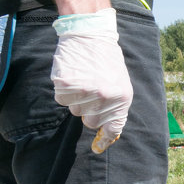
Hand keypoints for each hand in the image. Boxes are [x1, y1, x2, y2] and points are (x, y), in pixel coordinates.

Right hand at [51, 8, 131, 153]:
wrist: (91, 35)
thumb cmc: (107, 61)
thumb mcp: (121, 83)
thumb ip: (115, 106)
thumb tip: (109, 132)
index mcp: (122, 98)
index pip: (113, 128)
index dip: (105, 139)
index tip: (99, 148)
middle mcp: (104, 98)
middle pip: (89, 121)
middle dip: (90, 110)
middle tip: (92, 90)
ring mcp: (84, 92)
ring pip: (74, 110)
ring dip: (77, 99)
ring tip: (84, 78)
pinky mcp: (66, 85)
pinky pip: (62, 100)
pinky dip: (64, 91)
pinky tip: (72, 76)